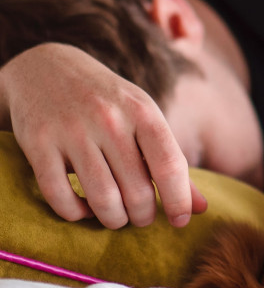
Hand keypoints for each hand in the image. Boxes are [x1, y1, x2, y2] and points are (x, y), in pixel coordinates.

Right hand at [0, 44, 205, 228]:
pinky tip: (83, 208)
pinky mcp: (38, 143)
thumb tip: (202, 208)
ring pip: (102, 199)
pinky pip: (60, 196)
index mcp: (143, 112)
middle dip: (143, 216)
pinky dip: (74, 213)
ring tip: (117, 217)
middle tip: (141, 217)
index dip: (179, 201)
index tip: (180, 221)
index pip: (170, 165)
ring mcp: (71, 131)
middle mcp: (109, 120)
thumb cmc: (109, 102)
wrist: (47, 66)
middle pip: (137, 191)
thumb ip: (172, 162)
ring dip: (113, 219)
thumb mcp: (145, 119)